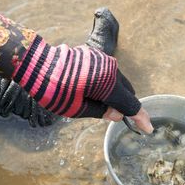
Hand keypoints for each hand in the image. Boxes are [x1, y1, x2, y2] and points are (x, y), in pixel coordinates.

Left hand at [13, 36, 153, 132]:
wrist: (36, 64)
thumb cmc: (55, 90)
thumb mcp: (78, 108)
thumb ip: (101, 111)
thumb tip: (117, 114)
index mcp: (109, 83)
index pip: (130, 104)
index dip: (140, 118)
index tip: (148, 129)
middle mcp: (110, 68)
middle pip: (127, 91)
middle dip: (126, 105)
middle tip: (120, 118)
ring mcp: (102, 59)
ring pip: (118, 81)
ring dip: (116, 94)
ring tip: (104, 106)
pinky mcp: (93, 55)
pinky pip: (107, 73)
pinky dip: (107, 85)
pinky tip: (95, 92)